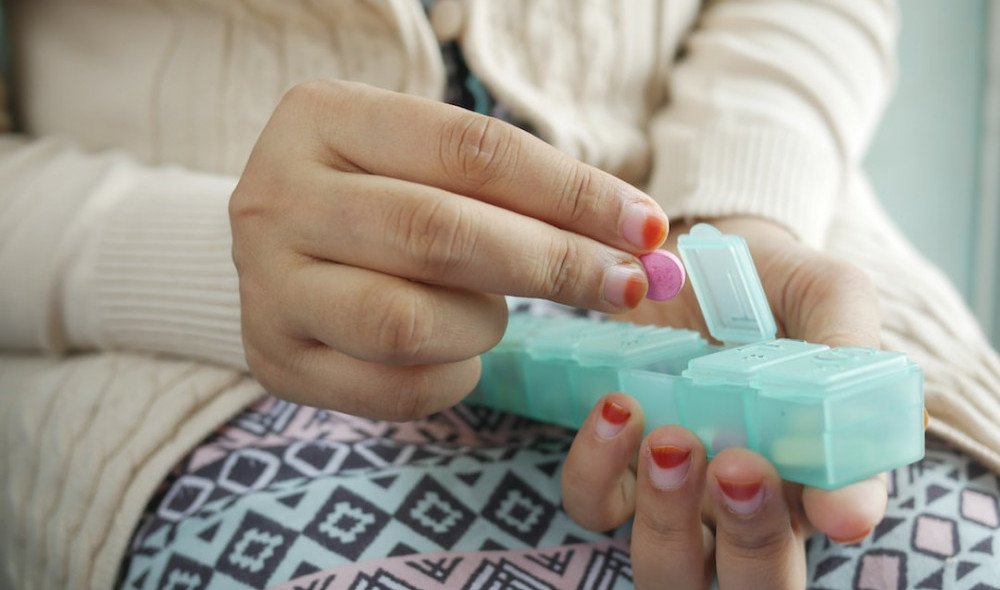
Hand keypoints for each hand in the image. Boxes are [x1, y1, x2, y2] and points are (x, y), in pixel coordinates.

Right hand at [229, 80, 667, 419]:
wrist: (281, 247)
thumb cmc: (380, 195)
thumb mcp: (428, 161)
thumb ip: (521, 190)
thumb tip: (644, 239)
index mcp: (324, 118)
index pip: (470, 150)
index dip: (571, 192)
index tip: (645, 226)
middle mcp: (277, 196)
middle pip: (439, 234)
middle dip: (553, 264)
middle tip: (624, 285)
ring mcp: (266, 284)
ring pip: (408, 323)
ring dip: (484, 325)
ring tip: (493, 312)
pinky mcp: (274, 358)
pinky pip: (393, 388)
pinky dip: (453, 377)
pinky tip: (458, 353)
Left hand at [561, 217, 887, 588]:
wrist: (686, 248)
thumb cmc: (769, 280)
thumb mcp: (825, 295)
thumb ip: (847, 355)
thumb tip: (854, 481)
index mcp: (816, 464)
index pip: (839, 520)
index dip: (837, 519)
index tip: (828, 502)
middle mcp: (746, 497)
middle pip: (754, 582)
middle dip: (751, 544)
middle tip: (739, 468)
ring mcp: (674, 490)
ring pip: (667, 565)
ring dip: (667, 517)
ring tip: (670, 438)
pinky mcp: (614, 463)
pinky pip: (594, 505)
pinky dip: (597, 471)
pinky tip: (616, 407)